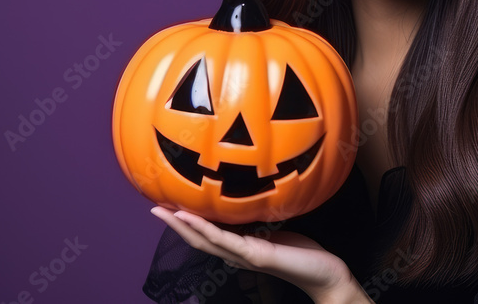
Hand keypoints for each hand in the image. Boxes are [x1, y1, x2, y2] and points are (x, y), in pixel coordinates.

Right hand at [150, 206, 365, 302]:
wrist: (323, 273)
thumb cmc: (303, 252)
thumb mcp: (277, 231)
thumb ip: (260, 222)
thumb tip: (249, 204)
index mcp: (241, 247)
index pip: (207, 234)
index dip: (186, 222)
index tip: (168, 206)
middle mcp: (237, 254)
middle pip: (198, 239)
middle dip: (175, 225)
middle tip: (153, 208)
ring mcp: (244, 256)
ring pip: (206, 240)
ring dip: (182, 226)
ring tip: (163, 212)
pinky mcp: (255, 255)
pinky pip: (224, 240)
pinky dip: (204, 229)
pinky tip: (191, 218)